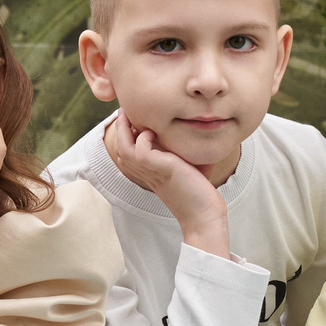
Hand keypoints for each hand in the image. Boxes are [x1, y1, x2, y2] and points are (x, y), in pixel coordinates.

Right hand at [103, 113, 229, 252]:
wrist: (204, 214)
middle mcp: (146, 173)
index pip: (126, 155)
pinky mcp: (161, 170)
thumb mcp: (191, 166)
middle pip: (120, 149)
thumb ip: (187, 150)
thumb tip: (197, 130)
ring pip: (123, 149)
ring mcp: (151, 172)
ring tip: (129, 114)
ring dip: (124, 129)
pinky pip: (139, 151)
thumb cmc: (201, 192)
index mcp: (149, 173)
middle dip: (120, 128)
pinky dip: (142, 138)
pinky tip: (151, 132)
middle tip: (124, 111)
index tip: (131, 119)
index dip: (124, 136)